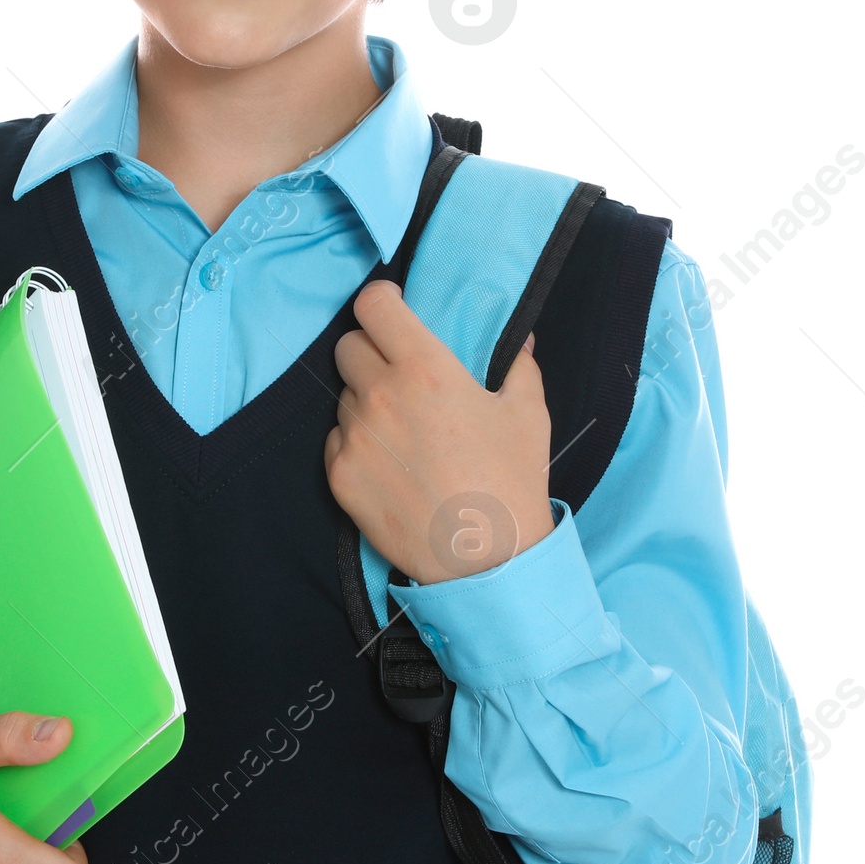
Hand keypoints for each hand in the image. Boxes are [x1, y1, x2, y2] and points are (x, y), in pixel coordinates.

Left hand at [323, 279, 555, 585]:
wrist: (486, 561)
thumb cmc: (511, 482)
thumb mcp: (527, 413)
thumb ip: (517, 364)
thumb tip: (519, 339)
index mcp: (425, 368)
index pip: (372, 305)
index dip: (381, 301)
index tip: (393, 310)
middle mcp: (380, 395)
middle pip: (349, 345)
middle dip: (371, 351)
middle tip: (399, 374)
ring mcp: (355, 436)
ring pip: (344, 395)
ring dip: (366, 400)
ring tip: (404, 430)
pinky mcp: (338, 474)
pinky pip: (337, 439)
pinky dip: (357, 442)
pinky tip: (391, 463)